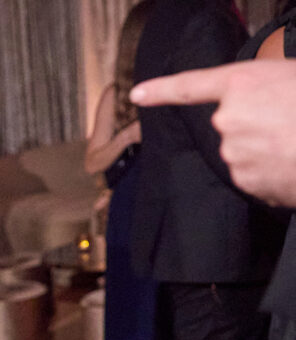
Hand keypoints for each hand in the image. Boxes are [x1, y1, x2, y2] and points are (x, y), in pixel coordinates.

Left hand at [132, 62, 295, 206]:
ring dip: (268, 155)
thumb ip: (265, 94)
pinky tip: (294, 166)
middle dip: (257, 131)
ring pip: (245, 156)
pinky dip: (274, 177)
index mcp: (242, 82)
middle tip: (290, 126)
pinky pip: (257, 179)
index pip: (190, 85)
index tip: (138, 95)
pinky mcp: (245, 179)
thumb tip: (265, 111)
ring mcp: (234, 150)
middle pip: (232, 129)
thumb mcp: (291, 80)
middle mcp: (228, 117)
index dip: (161, 90)